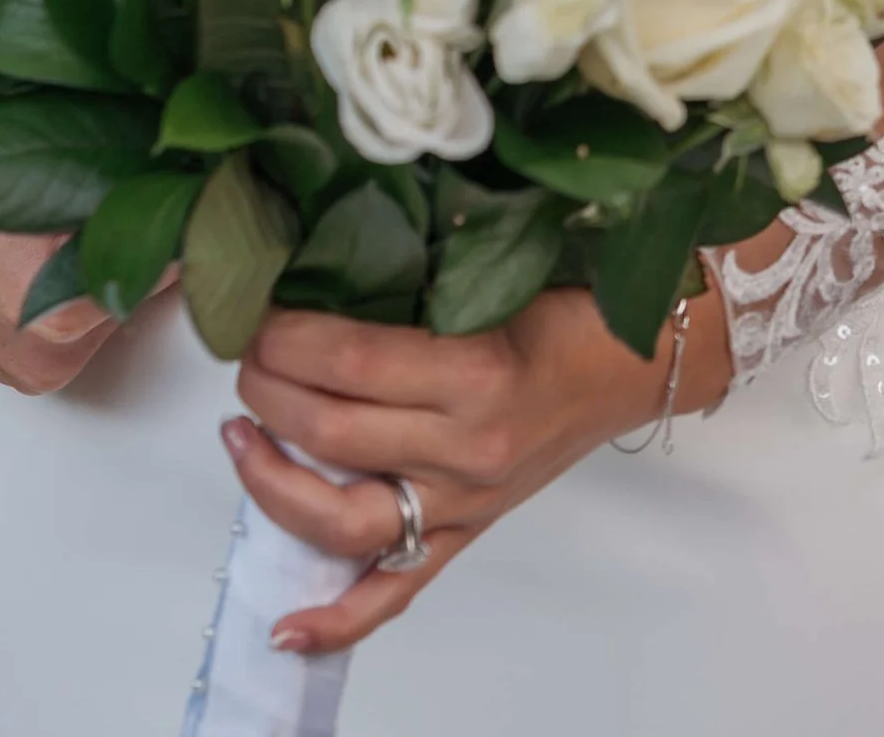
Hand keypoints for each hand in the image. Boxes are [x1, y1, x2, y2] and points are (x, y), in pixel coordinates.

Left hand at [226, 273, 735, 657]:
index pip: (351, 363)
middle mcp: (467, 448)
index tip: (260, 311)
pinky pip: (396, 592)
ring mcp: (465, 502)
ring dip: (272, 482)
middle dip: (267, 389)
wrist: (643, 355)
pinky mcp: (468, 534)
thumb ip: (419, 274)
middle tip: (244, 355)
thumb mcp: (501, 270)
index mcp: (478, 371)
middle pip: (334, 432)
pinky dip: (338, 618)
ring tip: (240, 437)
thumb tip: (323, 257)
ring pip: (344, 518)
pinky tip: (287, 626)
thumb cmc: (574, 299)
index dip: (289, 338)